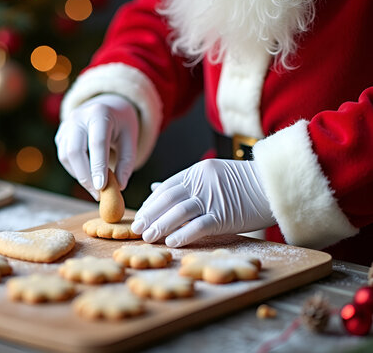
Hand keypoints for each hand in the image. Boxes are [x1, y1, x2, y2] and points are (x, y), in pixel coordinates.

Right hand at [55, 94, 137, 199]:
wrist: (107, 106)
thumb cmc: (121, 125)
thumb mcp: (131, 140)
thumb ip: (126, 163)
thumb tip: (119, 187)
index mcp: (99, 113)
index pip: (97, 143)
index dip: (98, 167)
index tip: (102, 188)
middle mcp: (78, 117)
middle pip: (75, 151)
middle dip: (85, 176)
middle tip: (98, 194)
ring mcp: (66, 125)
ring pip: (66, 156)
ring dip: (80, 176)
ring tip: (96, 188)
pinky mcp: (61, 135)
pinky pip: (64, 157)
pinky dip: (76, 170)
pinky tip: (88, 175)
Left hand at [131, 159, 275, 246]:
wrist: (276, 184)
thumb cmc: (245, 184)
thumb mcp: (214, 176)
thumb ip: (187, 185)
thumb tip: (156, 191)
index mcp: (197, 171)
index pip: (166, 188)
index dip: (151, 203)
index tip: (141, 215)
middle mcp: (202, 182)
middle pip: (168, 199)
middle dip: (150, 215)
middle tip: (137, 229)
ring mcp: (214, 198)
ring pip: (180, 211)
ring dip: (161, 226)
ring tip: (148, 238)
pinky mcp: (226, 215)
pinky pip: (200, 225)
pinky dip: (184, 234)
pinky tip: (171, 242)